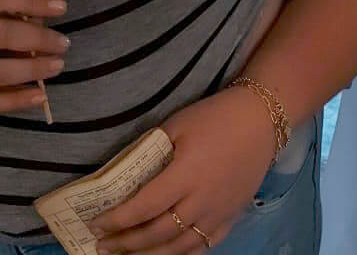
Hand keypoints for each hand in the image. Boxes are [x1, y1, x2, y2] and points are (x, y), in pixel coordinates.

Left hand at [93, 87, 278, 253]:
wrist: (261, 120)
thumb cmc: (216, 116)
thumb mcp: (178, 124)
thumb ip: (152, 149)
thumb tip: (127, 172)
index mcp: (185, 175)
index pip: (144, 207)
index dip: (117, 220)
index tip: (96, 224)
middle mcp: (200, 202)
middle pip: (157, 234)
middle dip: (126, 243)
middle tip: (102, 246)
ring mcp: (217, 215)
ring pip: (177, 248)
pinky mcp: (230, 219)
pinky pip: (201, 246)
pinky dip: (179, 254)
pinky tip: (165, 253)